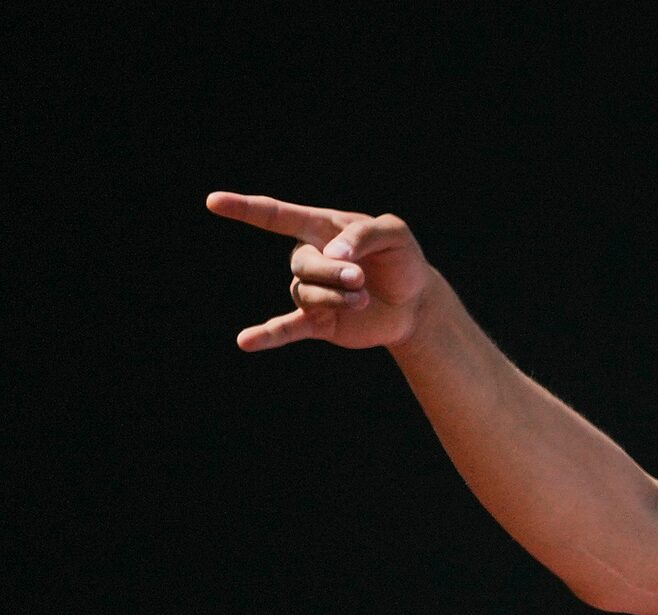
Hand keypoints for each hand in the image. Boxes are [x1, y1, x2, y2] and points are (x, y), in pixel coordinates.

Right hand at [206, 193, 437, 352]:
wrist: (417, 302)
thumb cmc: (402, 259)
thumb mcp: (394, 233)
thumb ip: (362, 234)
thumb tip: (330, 253)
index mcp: (321, 228)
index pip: (277, 216)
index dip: (245, 209)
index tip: (213, 202)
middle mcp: (310, 258)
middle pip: (302, 264)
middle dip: (333, 272)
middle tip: (361, 279)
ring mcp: (312, 291)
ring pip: (306, 294)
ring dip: (337, 297)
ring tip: (364, 298)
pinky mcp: (319, 322)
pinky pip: (287, 328)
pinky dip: (268, 335)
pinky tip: (245, 342)